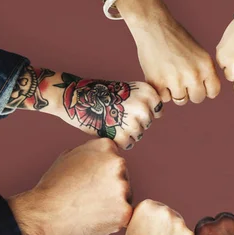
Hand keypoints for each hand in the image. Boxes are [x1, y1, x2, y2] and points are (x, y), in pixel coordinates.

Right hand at [8, 138, 131, 234]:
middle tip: (88, 200)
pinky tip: (95, 220)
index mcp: (106, 147)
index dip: (102, 176)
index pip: (116, 163)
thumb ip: (91, 152)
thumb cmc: (52, 187)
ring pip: (125, 198)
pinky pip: (125, 216)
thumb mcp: (69, 156)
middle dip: (111, 190)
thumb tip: (105, 153)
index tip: (89, 184)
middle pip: (124, 180)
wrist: (42, 214)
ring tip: (90, 210)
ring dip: (113, 206)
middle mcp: (118, 163)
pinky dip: (113, 221)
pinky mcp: (124, 210)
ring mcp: (123, 187)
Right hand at [9, 66, 162, 149]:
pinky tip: (105, 126)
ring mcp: (134, 122)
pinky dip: (117, 139)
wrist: (76, 95)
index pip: (157, 111)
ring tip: (108, 119)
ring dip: (125, 132)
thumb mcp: (130, 90)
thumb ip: (145, 102)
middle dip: (133, 122)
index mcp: (149, 93)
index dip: (141, 111)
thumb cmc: (101, 93)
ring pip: (138, 135)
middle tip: (113, 113)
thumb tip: (157, 115)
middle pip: (147, 124)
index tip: (125, 105)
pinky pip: (128, 144)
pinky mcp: (122, 136)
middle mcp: (145, 106)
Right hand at [119, 0, 220, 105]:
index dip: (205, 90)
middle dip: (190, 92)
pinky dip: (161, 91)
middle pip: (197, 98)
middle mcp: (194, 75)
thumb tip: (205, 91)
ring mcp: (176, 80)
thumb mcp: (199, 53)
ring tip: (169, 76)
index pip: (213, 91)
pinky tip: (159, 76)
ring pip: (181, 100)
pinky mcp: (158, 83)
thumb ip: (204, 72)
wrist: (154, 27)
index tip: (197, 85)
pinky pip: (164, 99)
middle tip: (181, 80)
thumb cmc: (176, 38)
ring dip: (175, 92)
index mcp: (206, 66)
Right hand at [119, 200, 194, 234]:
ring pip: (180, 229)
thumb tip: (166, 214)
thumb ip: (149, 218)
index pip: (155, 209)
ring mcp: (179, 225)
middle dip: (166, 230)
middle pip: (170, 216)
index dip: (150, 226)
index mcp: (146, 206)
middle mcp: (164, 211)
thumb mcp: (134, 230)